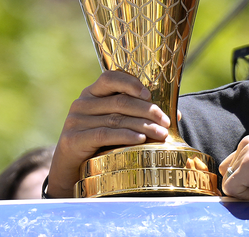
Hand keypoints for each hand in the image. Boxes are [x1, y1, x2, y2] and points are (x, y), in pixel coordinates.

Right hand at [46, 70, 171, 197]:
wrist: (72, 169)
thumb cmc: (100, 143)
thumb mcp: (118, 124)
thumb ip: (139, 115)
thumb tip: (176, 115)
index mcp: (93, 93)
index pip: (110, 78)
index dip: (131, 83)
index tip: (149, 94)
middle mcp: (82, 103)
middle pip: (120, 102)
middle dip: (147, 110)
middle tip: (166, 121)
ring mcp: (75, 121)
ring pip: (116, 119)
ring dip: (143, 126)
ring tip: (161, 134)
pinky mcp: (73, 139)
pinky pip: (104, 134)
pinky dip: (125, 136)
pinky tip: (140, 140)